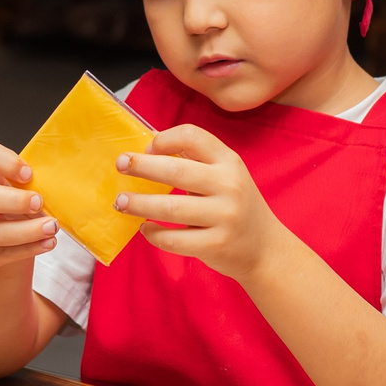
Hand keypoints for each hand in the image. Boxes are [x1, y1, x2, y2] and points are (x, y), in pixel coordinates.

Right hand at [0, 141, 58, 269]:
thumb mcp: (25, 179)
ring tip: (52, 227)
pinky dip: (26, 250)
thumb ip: (37, 175)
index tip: (29, 173)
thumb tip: (66, 177)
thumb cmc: (20, 194)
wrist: (7, 224)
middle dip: (14, 202)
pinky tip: (46, 243)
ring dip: (26, 232)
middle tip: (40, 203)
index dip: (6, 164)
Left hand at [116, 124, 287, 282]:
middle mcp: (229, 185)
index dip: (164, 140)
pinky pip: (174, 239)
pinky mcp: (216, 244)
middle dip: (142, 167)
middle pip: (176, 171)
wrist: (265, 248)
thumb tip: (148, 151)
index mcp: (229, 161)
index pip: (192, 136)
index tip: (146, 149)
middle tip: (120, 166)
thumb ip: (196, 162)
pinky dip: (154, 234)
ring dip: (139, 203)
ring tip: (120, 202)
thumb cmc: (235, 206)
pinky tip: (145, 228)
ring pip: (170, 207)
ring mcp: (224, 216)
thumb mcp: (226, 175)